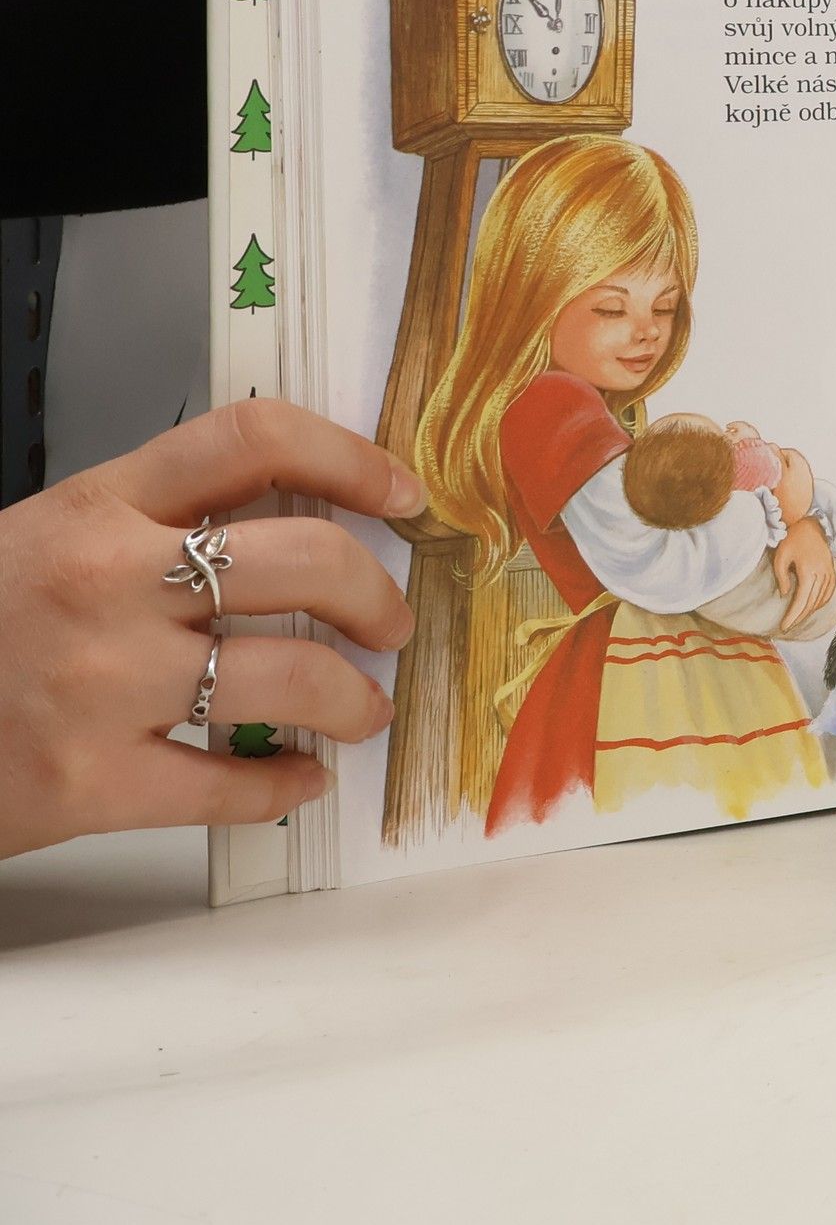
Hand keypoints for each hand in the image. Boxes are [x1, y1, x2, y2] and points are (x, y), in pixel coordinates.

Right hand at [0, 399, 424, 860]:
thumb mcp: (46, 538)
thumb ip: (155, 521)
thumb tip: (294, 520)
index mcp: (96, 507)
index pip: (252, 439)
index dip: (350, 458)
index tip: (400, 493)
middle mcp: (107, 582)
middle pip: (304, 560)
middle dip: (377, 595)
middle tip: (391, 622)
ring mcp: (101, 684)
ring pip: (291, 677)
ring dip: (354, 699)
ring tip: (363, 708)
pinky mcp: (88, 783)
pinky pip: (230, 784)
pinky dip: (285, 785)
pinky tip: (299, 777)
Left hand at [772, 516, 834, 636]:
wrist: (811, 523)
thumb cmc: (793, 538)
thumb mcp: (781, 556)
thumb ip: (781, 577)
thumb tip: (785, 595)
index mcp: (810, 571)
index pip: (802, 601)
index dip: (793, 616)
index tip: (784, 626)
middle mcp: (823, 574)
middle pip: (812, 603)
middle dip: (799, 617)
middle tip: (788, 625)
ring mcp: (830, 572)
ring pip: (821, 600)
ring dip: (809, 611)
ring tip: (797, 618)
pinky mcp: (833, 571)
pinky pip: (829, 592)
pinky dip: (821, 602)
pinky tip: (812, 606)